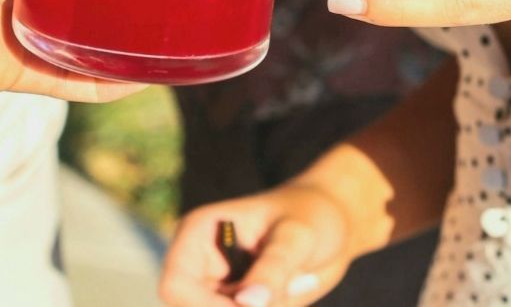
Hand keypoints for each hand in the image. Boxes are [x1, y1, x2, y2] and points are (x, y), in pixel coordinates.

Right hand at [160, 185, 353, 306]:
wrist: (335, 224)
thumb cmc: (312, 214)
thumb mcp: (297, 236)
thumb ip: (273, 268)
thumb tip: (248, 304)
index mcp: (197, 234)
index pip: (176, 288)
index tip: (255, 306)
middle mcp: (199, 265)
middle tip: (281, 296)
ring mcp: (217, 291)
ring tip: (296, 284)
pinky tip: (297, 287)